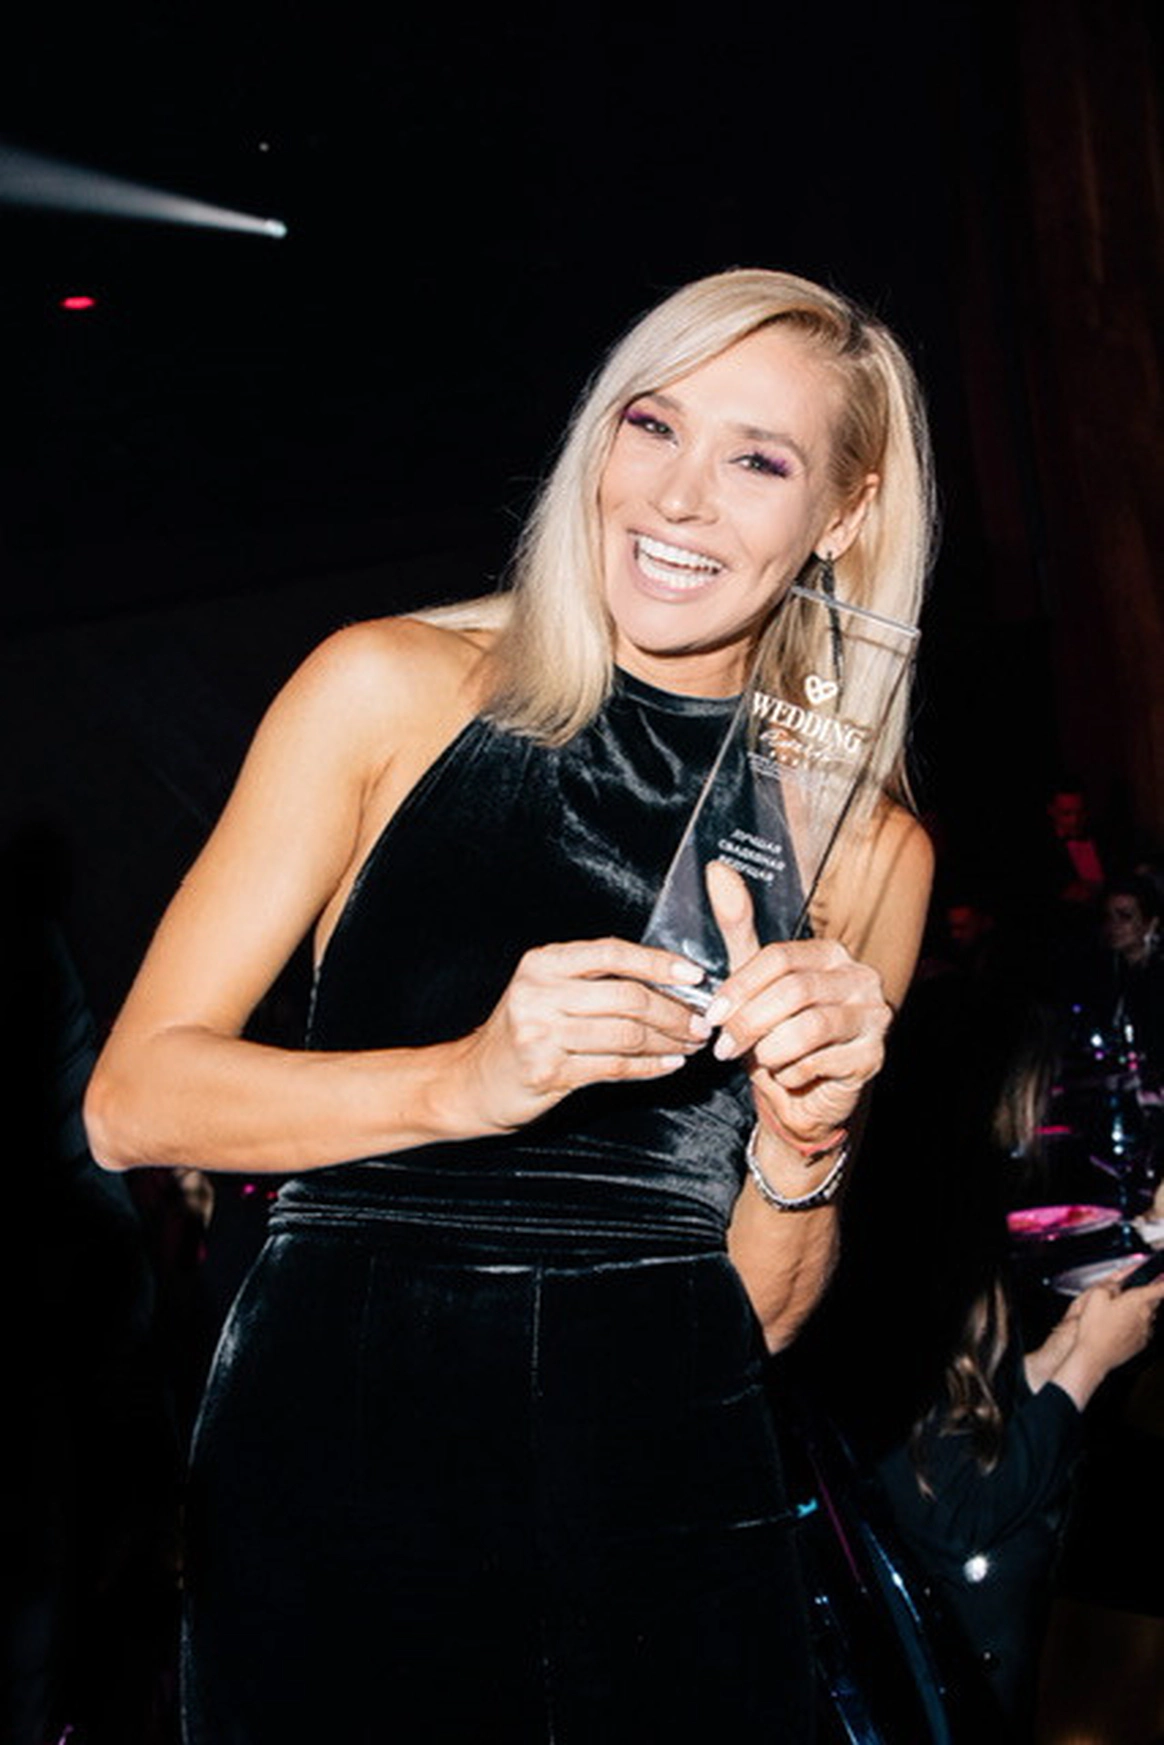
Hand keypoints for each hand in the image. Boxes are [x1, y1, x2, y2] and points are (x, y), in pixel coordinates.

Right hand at [453, 937, 708, 1133]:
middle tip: (701, 1022)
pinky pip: (614, 1067)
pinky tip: (668, 1065)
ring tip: (690, 1043)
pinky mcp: (547, 1071)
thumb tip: (668, 979)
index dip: (657, 962)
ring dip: (667, 1041)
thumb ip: (595, 980)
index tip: (693, 974)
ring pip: (625, 1034)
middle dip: (673, 1011)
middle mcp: (538, 993)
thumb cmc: (525, 1031)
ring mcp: (541, 1033)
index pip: (611, 953)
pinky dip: (649, 1067)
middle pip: (627, 997)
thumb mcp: (547, 991)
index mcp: (543, 964)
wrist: (475, 1080)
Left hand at [703, 862, 890, 1144]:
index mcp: (830, 954)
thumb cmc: (777, 1035)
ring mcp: (873, 1017)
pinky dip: (790, 1072)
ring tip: (756, 1059)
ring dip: (769, 1049)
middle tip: (725, 1046)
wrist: (801, 1097)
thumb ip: (738, 928)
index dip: (740, 987)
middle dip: (750, 1022)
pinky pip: (819, 1062)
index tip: (713, 1015)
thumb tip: (717, 869)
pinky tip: (787, 1075)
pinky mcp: (874, 1056)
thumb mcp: (753, 982)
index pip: (779, 958)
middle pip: (793, 992)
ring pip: (807, 1028)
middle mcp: (859, 978)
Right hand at [1073, 1267, 1163, 1369]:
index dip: (1163, 1283)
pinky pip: (1142, 1330)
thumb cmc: (1094, 1328)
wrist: (1094, 1356)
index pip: (1160, 1289)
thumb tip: (1116, 1286)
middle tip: (1131, 1295)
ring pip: (1147, 1316)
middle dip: (1148, 1296)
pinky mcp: (1140, 1343)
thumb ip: (1110, 1286)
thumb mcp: (1095, 1295)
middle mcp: (1145, 1316)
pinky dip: (1134, 1326)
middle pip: (1154, 1302)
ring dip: (1139, 1311)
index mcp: (1136, 1301)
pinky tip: (1118, 1328)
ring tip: (1119, 1314)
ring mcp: (1144, 1331)